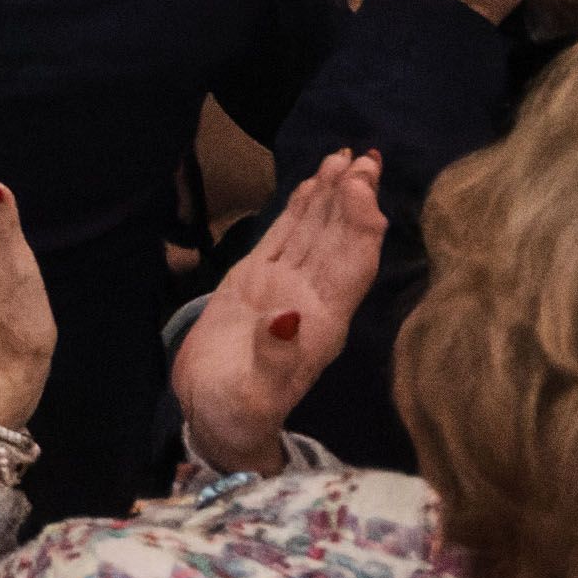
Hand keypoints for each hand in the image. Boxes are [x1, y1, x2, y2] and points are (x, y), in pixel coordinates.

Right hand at [170, 149, 385, 473]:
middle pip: (339, 240)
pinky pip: (285, 237)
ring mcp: (285, 287)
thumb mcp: (254, 395)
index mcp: (321, 323)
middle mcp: (311, 299)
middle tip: (364, 156)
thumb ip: (274, 356)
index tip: (359, 186)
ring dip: (331, 196)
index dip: (359, 225)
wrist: (214, 420)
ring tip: (344, 158)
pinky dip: (299, 210)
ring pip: (315, 232)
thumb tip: (288, 315)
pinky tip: (310, 186)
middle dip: (354, 199)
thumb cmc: (237, 414)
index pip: (351, 264)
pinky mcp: (255, 281)